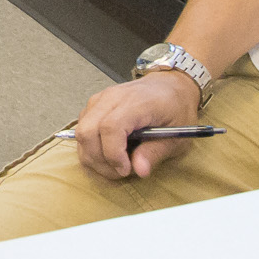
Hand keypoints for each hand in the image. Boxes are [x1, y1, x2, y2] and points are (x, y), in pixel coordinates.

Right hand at [63, 67, 206, 179]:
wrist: (170, 86)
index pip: (110, 127)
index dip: (113, 154)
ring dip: (93, 157)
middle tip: (119, 172)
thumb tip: (139, 170)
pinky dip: (90, 148)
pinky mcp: (94, 106)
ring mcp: (100, 100)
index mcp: (136, 102)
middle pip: (88, 131)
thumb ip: (155, 152)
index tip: (125, 170)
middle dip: (99, 160)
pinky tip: (108, 155)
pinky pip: (82, 130)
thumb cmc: (175, 109)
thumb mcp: (177, 135)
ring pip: (81, 133)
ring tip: (115, 165)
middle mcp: (112, 98)